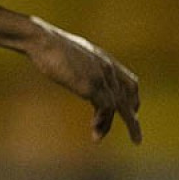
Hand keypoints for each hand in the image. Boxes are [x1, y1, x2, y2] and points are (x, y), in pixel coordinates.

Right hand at [26, 17, 141, 143]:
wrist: (41, 40)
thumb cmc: (48, 44)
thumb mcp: (72, 53)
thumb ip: (81, 63)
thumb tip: (75, 69)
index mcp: (104, 59)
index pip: (130, 82)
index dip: (133, 100)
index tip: (133, 113)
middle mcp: (107, 68)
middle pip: (129, 97)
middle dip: (133, 120)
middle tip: (136, 139)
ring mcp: (100, 77)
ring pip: (118, 106)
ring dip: (109, 125)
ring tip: (99, 138)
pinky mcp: (90, 86)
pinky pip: (106, 108)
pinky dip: (102, 122)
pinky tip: (94, 130)